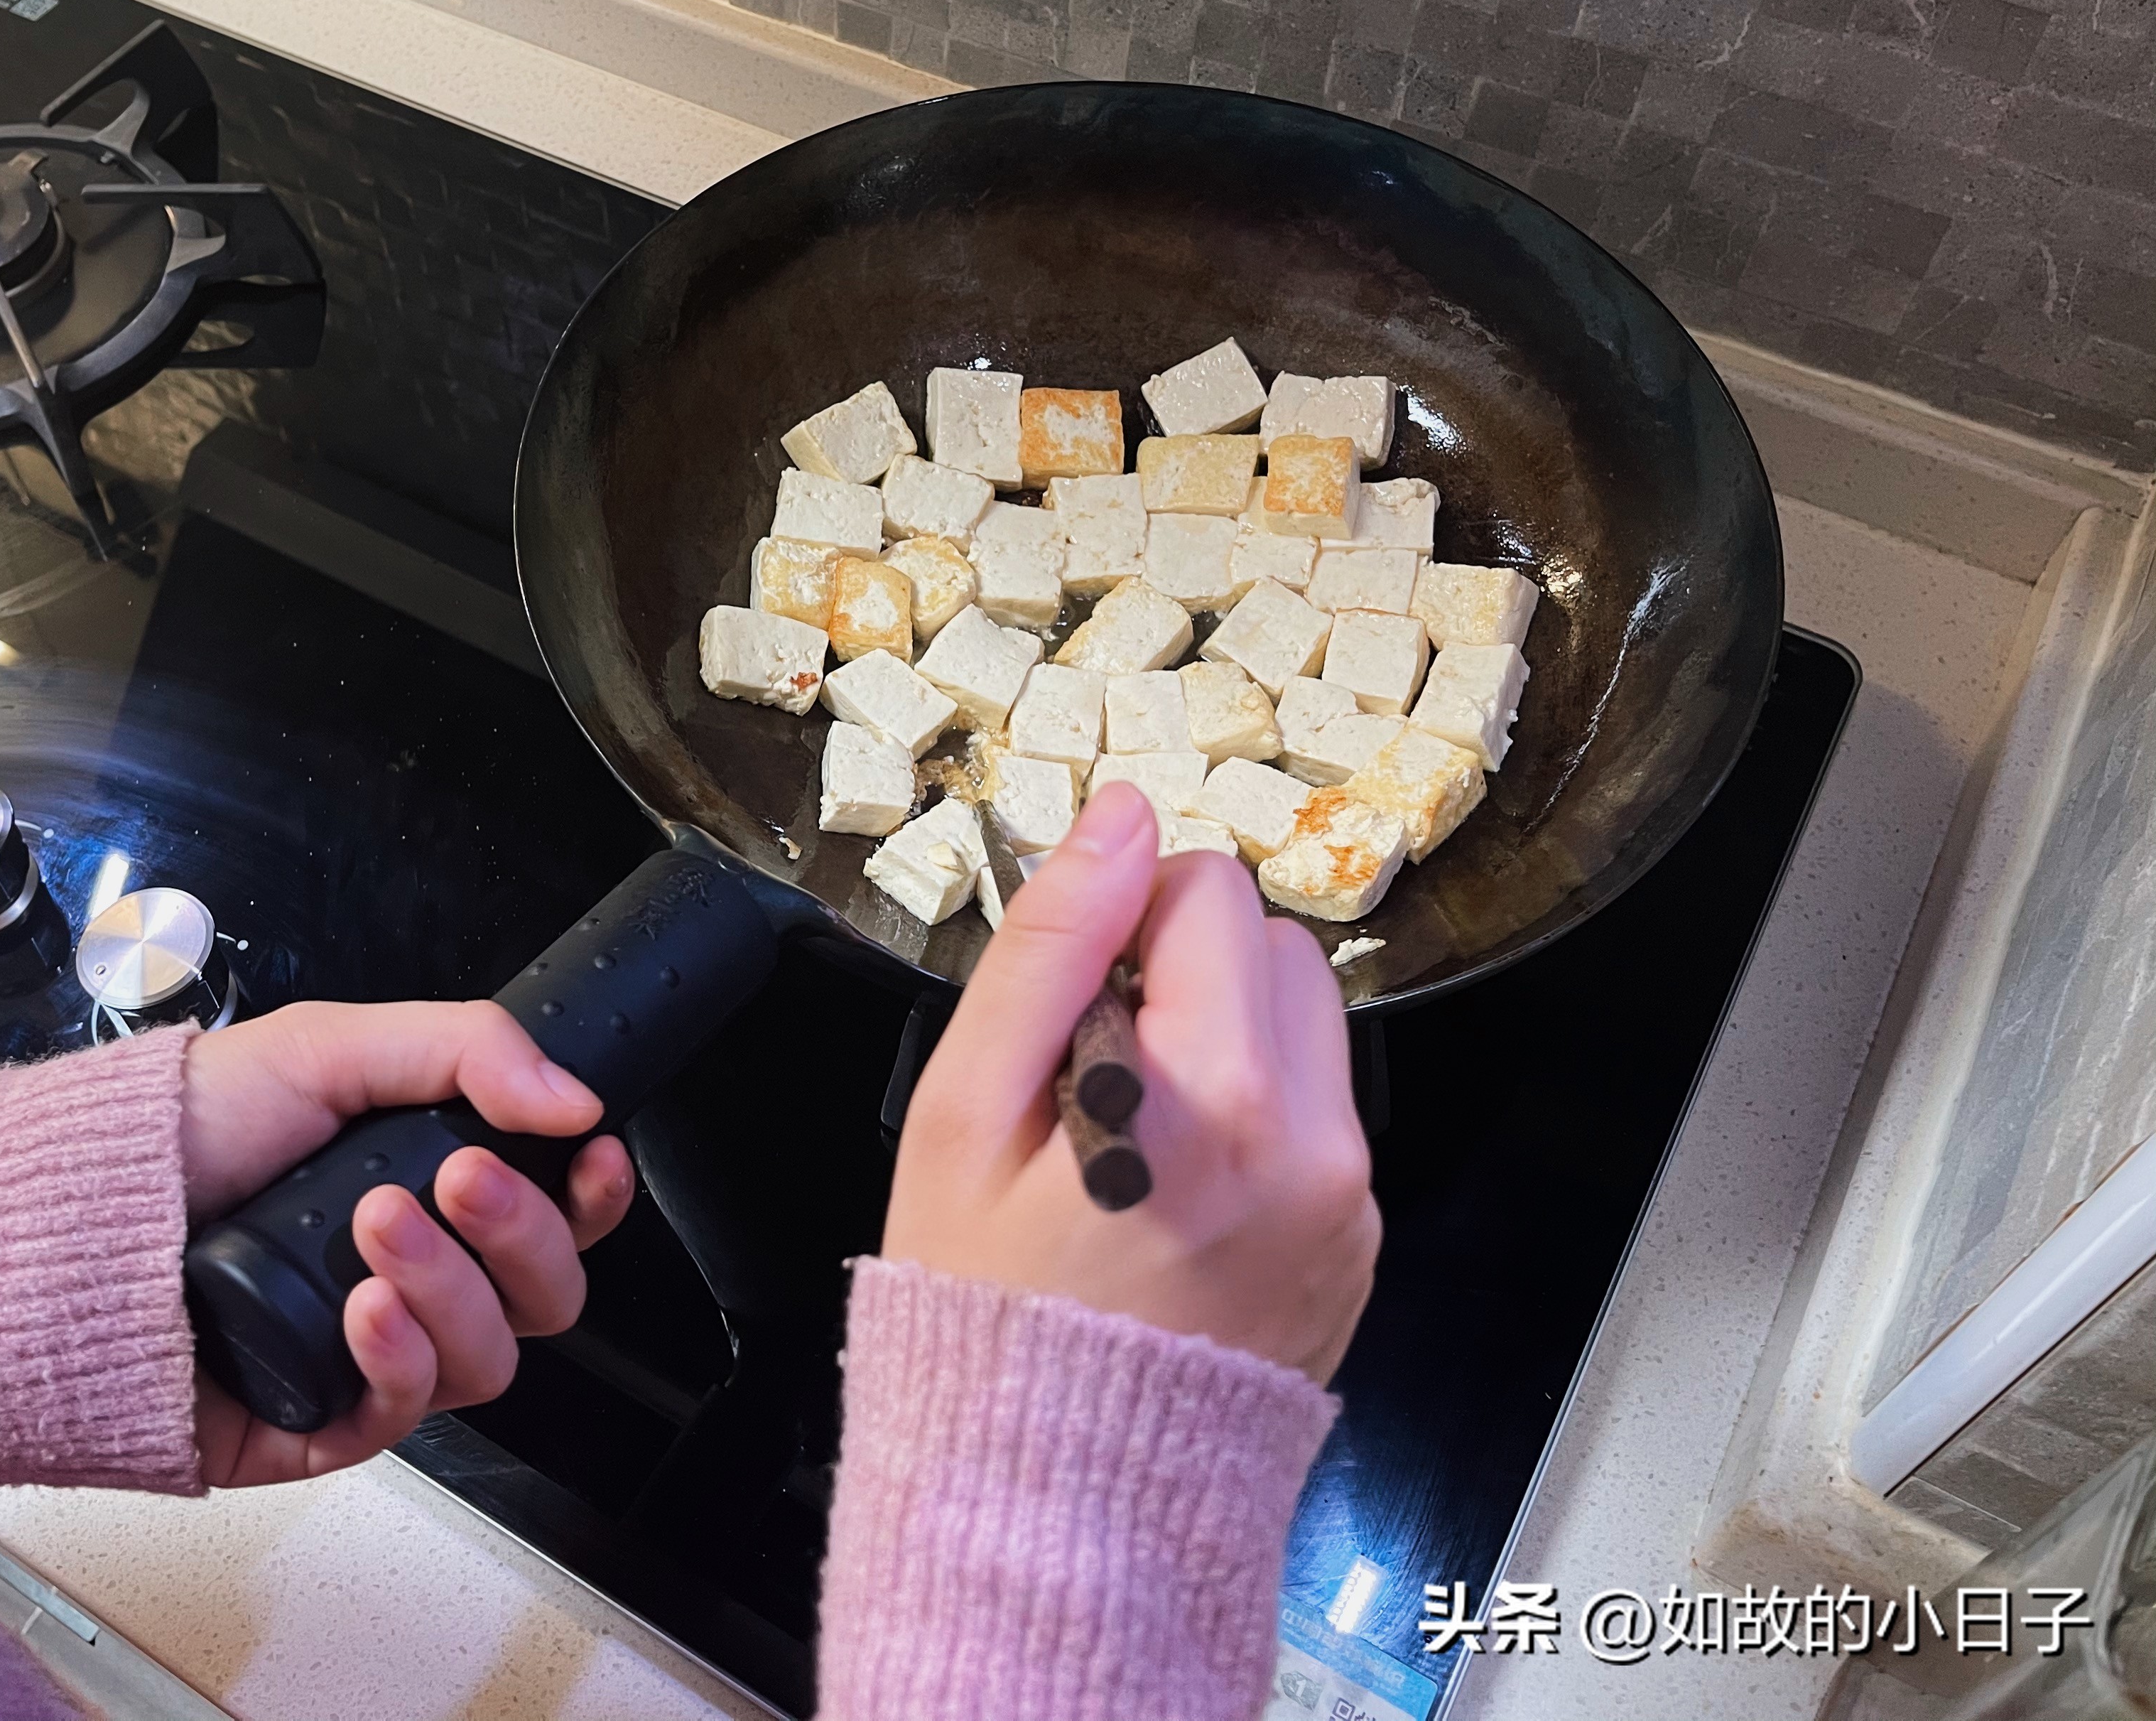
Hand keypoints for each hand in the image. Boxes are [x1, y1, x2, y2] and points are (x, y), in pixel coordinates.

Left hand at [178, 1000, 634, 1484]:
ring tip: (376, 1228)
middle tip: (459, 1177)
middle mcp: (413, 1278)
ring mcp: (369, 1359)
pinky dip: (401, 1362)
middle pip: (543, 1295)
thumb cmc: (181, 1131)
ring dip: (451, 1289)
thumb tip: (572, 1094)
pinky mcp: (316, 1426)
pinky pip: (404, 1420)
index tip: (589, 1157)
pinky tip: (367, 1308)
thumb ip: (463, 1049)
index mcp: (427, 1188)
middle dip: (520, 1232)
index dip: (592, 1196)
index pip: (556, 1215)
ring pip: (489, 1360)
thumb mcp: (325, 1045)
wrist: (65, 1215)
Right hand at [885, 784, 1379, 1382]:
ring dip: (1227, 1037)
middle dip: (1187, 970)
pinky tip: (1175, 1193)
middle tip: (1096, 1070)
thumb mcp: (966, 1114)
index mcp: (1207, 1098)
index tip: (1071, 1008)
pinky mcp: (1358, 1243)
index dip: (1122, 923)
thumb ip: (1050, 949)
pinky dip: (1255, 1118)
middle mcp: (1310, 1142)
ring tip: (1136, 1136)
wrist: (1054, 1506)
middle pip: (1274, 945)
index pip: (1205, 892)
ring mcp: (1346, 1200)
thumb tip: (1120, 818)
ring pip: (1306, 1025)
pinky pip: (1319, 1115)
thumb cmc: (983, 1310)